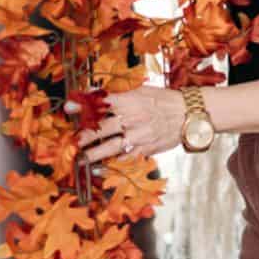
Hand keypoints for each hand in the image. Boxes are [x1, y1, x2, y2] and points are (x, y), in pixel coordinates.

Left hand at [69, 84, 186, 164]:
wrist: (189, 114)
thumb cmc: (165, 100)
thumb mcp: (142, 90)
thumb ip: (119, 94)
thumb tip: (95, 93)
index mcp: (130, 101)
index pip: (102, 102)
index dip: (83, 104)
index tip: (68, 107)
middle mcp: (133, 118)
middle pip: (103, 127)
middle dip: (85, 134)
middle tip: (73, 140)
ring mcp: (139, 135)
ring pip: (112, 146)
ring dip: (95, 153)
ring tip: (82, 159)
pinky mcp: (146, 148)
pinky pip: (126, 158)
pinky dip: (114, 163)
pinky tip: (101, 168)